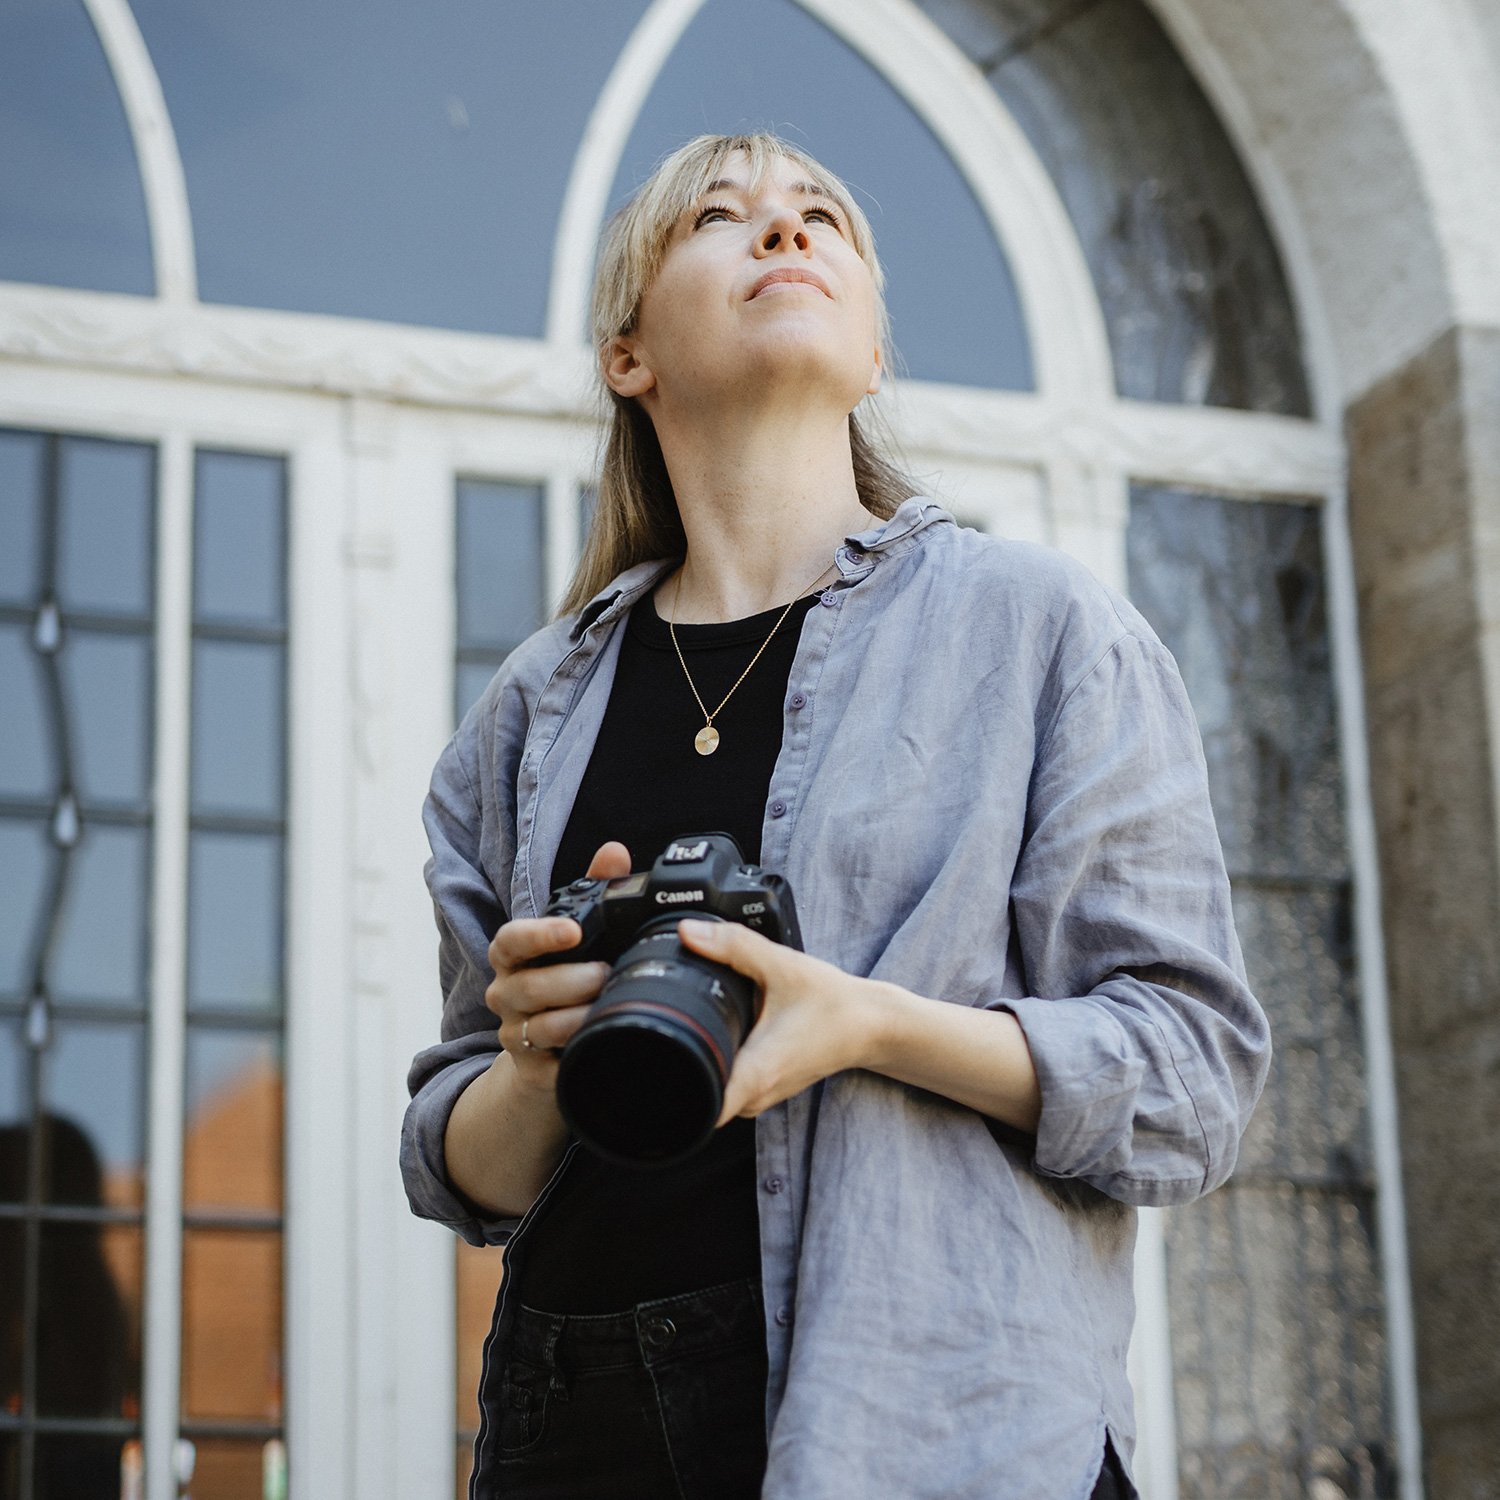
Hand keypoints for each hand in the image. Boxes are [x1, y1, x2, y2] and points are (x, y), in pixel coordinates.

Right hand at [484, 842, 631, 1095]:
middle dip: (571, 980)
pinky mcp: (532, 1070)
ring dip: (577, 1015)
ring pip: (541, 1026)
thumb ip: (593, 889)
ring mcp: (516, 1034)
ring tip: (606, 1004)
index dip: (538, 934)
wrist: (548, 1053)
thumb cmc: (564, 981)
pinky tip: (600, 1040)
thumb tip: (615, 852)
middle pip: (530, 987)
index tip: (572, 930)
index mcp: (514, 957)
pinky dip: (577, 1051)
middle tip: (606, 973)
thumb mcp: (577, 936)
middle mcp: (506, 993)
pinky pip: (552, 1064)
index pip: (510, 940)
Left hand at [675, 920, 884, 1125]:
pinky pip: (729, 1085)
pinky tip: (724, 1035)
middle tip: (668, 1030)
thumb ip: (734, 946)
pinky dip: (720, 1062)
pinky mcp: (766, 1088)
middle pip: (697, 1099)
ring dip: (702, 1064)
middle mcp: (757, 1094)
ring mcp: (762, 1096)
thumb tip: (689, 932)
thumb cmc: (834, 1004)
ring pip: (714, 1092)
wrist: (871, 1024)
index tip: (654, 1067)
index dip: (672, 1094)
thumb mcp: (783, 966)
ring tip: (697, 1028)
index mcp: (757, 1072)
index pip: (701, 1109)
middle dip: (677, 1068)